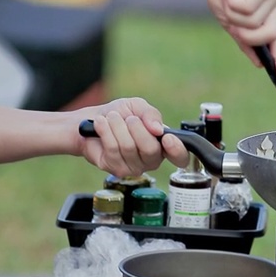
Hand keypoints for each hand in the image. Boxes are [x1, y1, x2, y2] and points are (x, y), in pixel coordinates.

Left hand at [71, 98, 189, 176]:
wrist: (95, 119)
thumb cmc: (121, 114)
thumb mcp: (138, 107)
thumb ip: (151, 114)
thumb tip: (158, 129)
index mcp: (163, 145)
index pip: (180, 157)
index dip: (177, 150)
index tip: (167, 138)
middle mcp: (151, 160)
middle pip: (151, 150)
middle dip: (137, 128)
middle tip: (129, 118)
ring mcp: (134, 168)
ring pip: (129, 147)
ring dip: (118, 126)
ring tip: (112, 118)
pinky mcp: (115, 169)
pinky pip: (113, 149)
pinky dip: (106, 131)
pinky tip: (101, 124)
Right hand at [197, 0, 275, 79]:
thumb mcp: (232, 22)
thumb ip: (245, 40)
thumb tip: (259, 63)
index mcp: (272, 12)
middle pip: (265, 35)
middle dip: (241, 30)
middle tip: (230, 11)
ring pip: (254, 22)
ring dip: (233, 12)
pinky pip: (248, 7)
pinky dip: (232, 0)